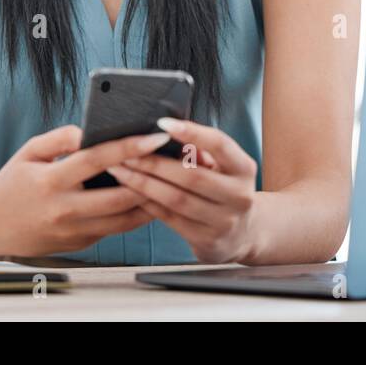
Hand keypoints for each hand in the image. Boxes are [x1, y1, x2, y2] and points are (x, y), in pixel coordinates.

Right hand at [0, 125, 169, 257]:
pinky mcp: (79, 245)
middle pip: (119, 197)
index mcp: (51, 181)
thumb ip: (62, 138)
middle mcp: (63, 210)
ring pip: (123, 220)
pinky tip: (149, 198)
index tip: (155, 135)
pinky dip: (133, 215)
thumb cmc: (11, 183)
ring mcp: (72, 232)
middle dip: (151, 179)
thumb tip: (93, 131)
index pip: (97, 160)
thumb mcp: (29, 151)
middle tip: (174, 161)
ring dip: (150, 201)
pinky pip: (114, 230)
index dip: (129, 147)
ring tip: (170, 181)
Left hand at [105, 117, 258, 264]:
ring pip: (177, 200)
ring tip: (121, 171)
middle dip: (154, 163)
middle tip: (126, 152)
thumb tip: (168, 134)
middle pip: (191, 176)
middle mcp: (239, 196)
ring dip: (144, 184)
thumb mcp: (223, 167)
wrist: (243, 234)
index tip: (162, 123)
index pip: (219, 144)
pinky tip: (130, 193)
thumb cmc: (224, 189)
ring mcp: (224, 222)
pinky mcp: (207, 241)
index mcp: (244, 169)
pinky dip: (148, 204)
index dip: (192, 132)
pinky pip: (170, 219)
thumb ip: (201, 150)